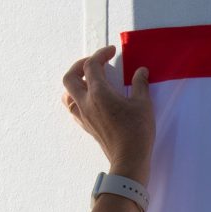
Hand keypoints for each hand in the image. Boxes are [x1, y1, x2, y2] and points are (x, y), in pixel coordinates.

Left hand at [62, 46, 153, 180]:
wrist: (129, 159)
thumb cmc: (136, 131)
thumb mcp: (143, 104)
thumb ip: (140, 84)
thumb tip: (141, 72)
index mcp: (98, 93)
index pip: (91, 65)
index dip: (100, 54)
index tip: (111, 52)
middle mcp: (86, 102)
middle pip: (70, 77)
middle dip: (80, 65)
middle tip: (95, 63)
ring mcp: (84, 116)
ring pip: (67, 94)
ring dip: (76, 83)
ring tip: (89, 81)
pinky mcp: (87, 127)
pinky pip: (73, 109)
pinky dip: (78, 99)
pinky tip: (91, 101)